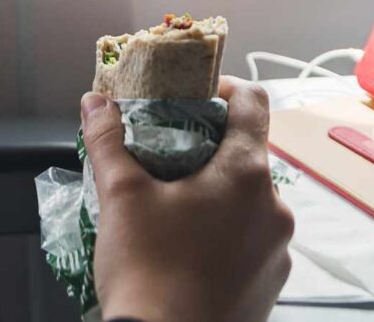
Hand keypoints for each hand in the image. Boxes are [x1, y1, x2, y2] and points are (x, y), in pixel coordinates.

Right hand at [84, 76, 293, 321]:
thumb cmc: (147, 271)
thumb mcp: (120, 196)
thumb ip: (108, 141)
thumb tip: (95, 102)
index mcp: (246, 175)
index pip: (253, 103)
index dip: (224, 88)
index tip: (194, 95)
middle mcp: (275, 209)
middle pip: (249, 155)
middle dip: (209, 149)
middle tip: (168, 156)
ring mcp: (278, 251)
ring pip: (251, 202)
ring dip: (219, 195)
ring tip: (174, 209)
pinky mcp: (272, 286)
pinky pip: (252, 243)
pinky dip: (226, 235)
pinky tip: (189, 250)